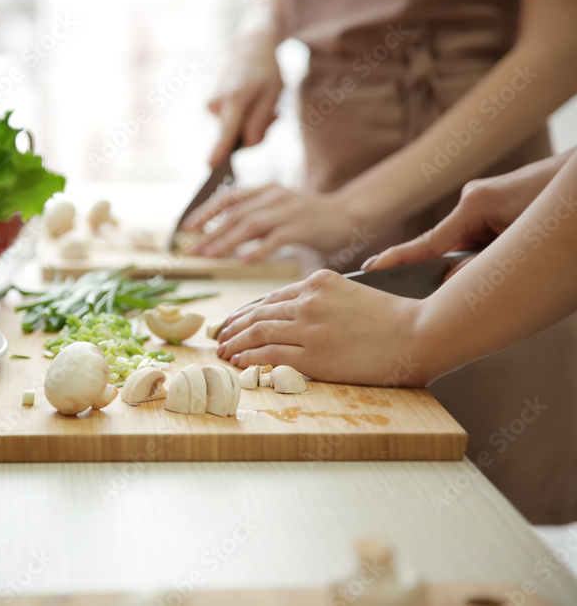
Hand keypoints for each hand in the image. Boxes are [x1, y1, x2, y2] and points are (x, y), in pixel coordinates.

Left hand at [183, 184, 356, 260]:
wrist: (349, 215)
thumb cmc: (311, 218)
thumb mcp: (279, 210)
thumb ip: (255, 218)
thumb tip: (224, 235)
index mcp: (266, 191)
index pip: (229, 198)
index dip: (206, 211)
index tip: (188, 227)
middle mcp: (274, 197)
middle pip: (235, 215)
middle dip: (210, 233)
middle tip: (192, 251)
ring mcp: (289, 211)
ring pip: (250, 225)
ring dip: (226, 242)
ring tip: (209, 257)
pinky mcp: (303, 227)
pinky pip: (276, 239)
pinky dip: (258, 250)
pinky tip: (243, 262)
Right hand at [207, 38, 282, 166]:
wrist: (250, 48)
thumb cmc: (266, 71)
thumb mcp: (273, 95)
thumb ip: (261, 121)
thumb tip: (247, 144)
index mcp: (235, 99)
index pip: (227, 131)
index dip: (220, 150)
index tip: (211, 165)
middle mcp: (218, 104)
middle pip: (237, 137)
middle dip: (257, 132)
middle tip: (274, 112)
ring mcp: (212, 105)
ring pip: (235, 131)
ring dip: (253, 123)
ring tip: (262, 102)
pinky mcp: (212, 107)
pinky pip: (231, 125)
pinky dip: (244, 119)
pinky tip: (250, 102)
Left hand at [215, 270, 430, 386]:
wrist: (421, 333)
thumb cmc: (395, 319)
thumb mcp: (354, 293)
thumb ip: (325, 299)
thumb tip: (298, 313)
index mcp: (319, 281)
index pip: (272, 298)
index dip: (248, 311)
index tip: (235, 321)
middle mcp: (309, 300)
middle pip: (259, 313)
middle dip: (234, 326)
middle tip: (220, 337)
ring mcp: (309, 327)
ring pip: (257, 332)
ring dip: (235, 342)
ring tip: (223, 351)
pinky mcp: (314, 354)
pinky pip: (268, 355)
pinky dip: (248, 358)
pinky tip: (238, 361)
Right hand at [365, 153, 569, 270]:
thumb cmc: (559, 204)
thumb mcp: (521, 242)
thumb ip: (483, 265)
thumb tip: (451, 282)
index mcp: (474, 203)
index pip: (428, 242)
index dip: (398, 260)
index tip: (370, 269)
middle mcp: (473, 199)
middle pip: (448, 246)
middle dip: (453, 269)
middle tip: (460, 284)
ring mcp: (485, 201)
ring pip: (469, 244)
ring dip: (482, 261)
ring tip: (510, 263)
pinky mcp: (497, 204)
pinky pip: (483, 236)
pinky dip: (492, 253)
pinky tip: (513, 255)